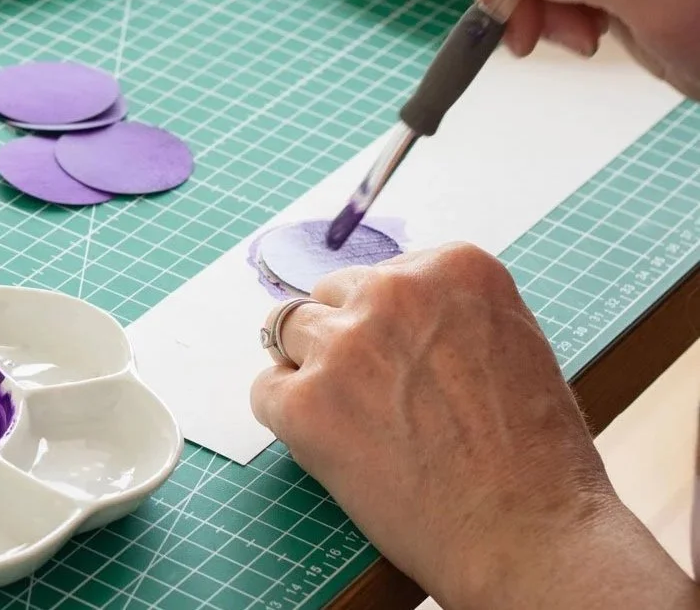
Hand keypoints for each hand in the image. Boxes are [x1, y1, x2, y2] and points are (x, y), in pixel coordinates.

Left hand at [249, 243, 695, 608]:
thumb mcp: (511, 346)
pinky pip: (266, 391)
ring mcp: (345, 344)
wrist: (530, 535)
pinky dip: (288, 419)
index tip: (412, 365)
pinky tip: (335, 450)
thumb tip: (378, 309)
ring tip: (358, 423)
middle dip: (347, 339)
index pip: (384, 276)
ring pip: (289, 332)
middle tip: (380, 398)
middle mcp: (395, 291)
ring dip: (312, 371)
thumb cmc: (535, 458)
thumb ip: (446, 316)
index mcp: (454, 268)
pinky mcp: (304, 402)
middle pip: (333, 296)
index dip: (391, 326)